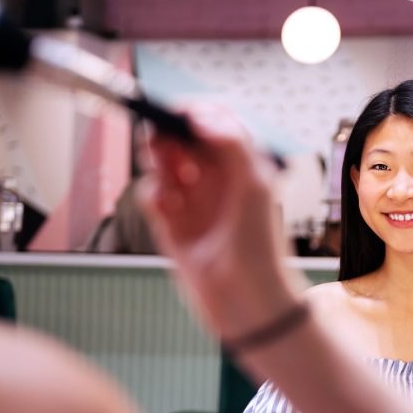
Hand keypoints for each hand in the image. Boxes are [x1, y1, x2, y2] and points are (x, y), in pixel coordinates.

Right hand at [137, 103, 300, 339]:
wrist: (246, 300)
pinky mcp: (172, 224)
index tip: (176, 111)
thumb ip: (230, 143)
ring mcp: (193, 200)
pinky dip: (152, 193)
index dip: (194, 112)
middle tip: (160, 139)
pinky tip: (165, 205)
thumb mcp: (254, 184)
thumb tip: (200, 114)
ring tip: (167, 173)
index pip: (215, 122)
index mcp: (242, 164)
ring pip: (164, 163)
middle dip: (170, 135)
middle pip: (183, 139)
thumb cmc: (260, 245)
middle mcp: (216, 179)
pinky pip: (152, 195)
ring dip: (159, 162)